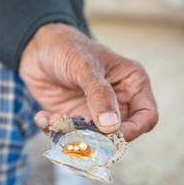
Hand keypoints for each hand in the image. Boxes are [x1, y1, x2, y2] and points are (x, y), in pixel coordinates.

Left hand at [19, 23, 157, 140]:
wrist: (36, 46)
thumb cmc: (67, 47)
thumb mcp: (85, 66)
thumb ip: (99, 94)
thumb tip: (112, 126)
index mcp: (131, 84)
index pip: (146, 116)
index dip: (134, 130)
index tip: (112, 135)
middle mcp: (116, 101)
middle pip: (118, 134)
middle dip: (96, 137)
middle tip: (75, 130)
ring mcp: (93, 111)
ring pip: (91, 139)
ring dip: (71, 135)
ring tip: (53, 119)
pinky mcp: (72, 117)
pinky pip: (68, 134)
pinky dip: (54, 131)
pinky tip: (42, 118)